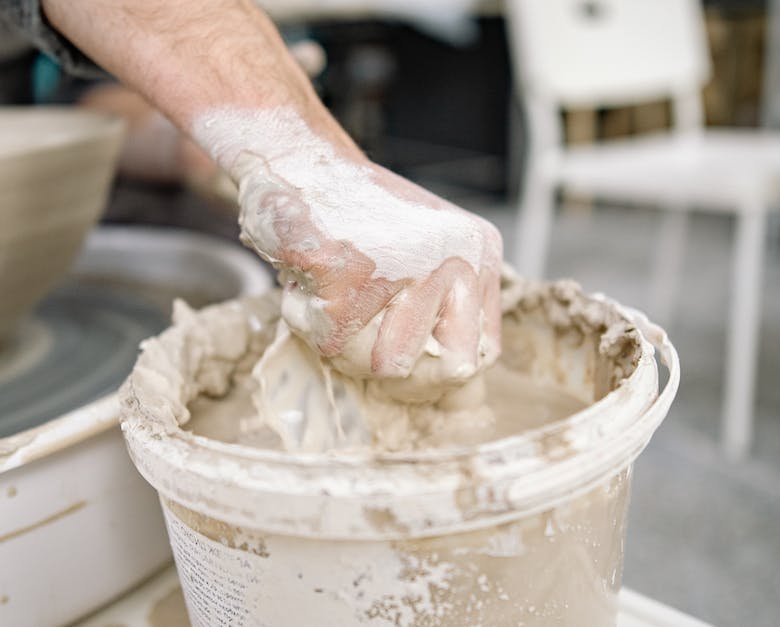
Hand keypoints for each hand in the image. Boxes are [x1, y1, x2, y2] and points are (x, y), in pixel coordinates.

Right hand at [219, 111, 502, 387]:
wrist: (294, 156)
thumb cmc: (353, 214)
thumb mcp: (422, 251)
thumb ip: (444, 313)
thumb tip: (459, 395)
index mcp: (480, 251)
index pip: (485, 351)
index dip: (441, 367)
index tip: (404, 354)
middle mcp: (457, 256)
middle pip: (450, 369)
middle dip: (403, 371)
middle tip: (363, 335)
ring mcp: (407, 266)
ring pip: (388, 366)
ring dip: (347, 346)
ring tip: (331, 296)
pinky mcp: (351, 278)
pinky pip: (333, 346)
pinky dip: (307, 321)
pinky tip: (306, 281)